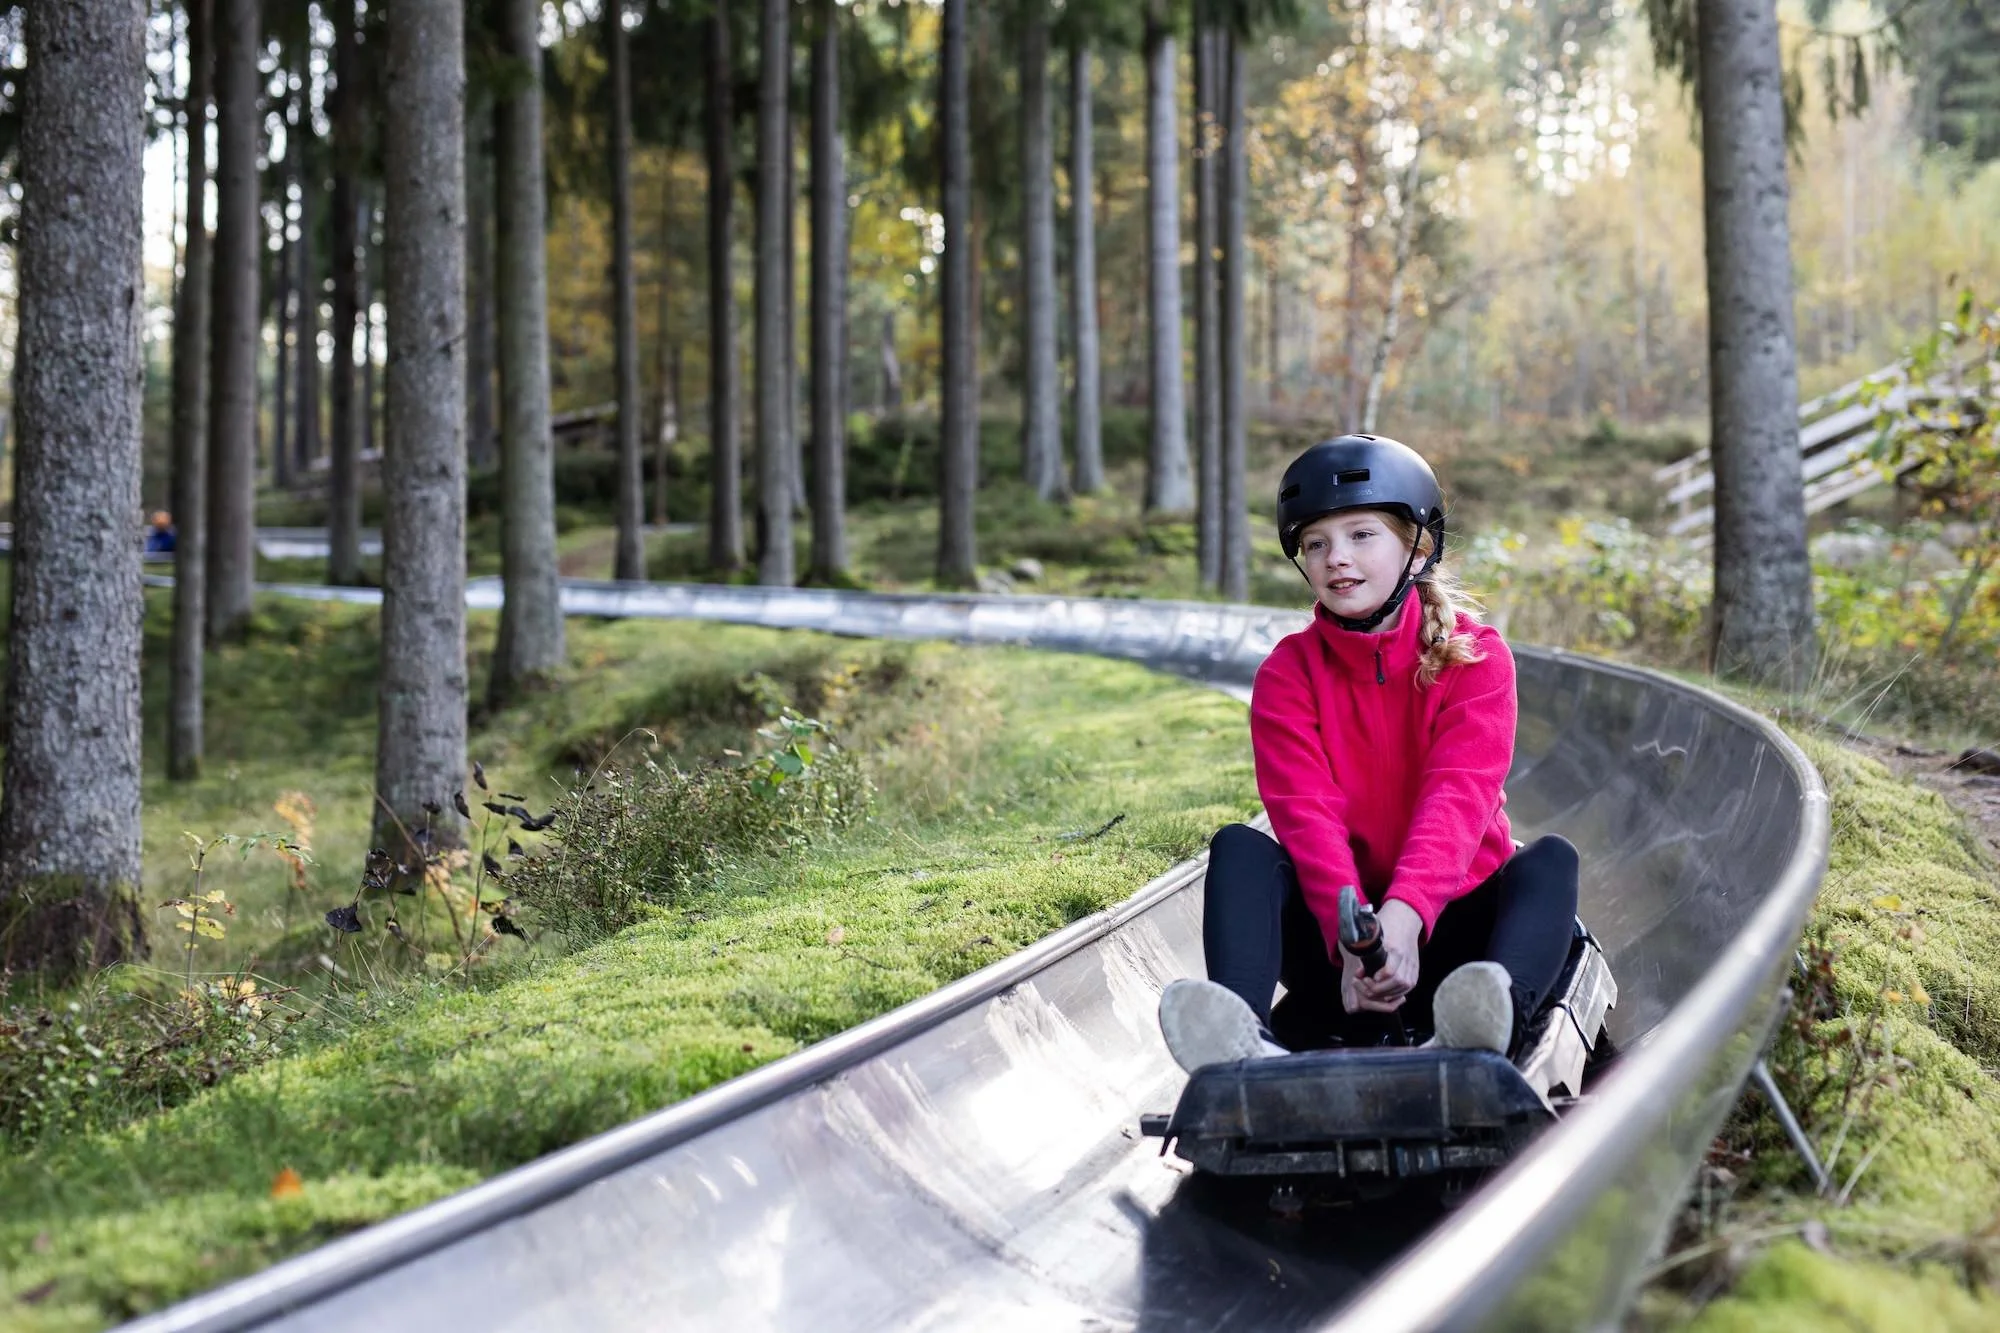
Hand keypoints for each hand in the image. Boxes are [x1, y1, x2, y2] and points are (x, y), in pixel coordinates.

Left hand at [1343, 898, 1421, 1013]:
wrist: (1405, 918)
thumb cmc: (1385, 925)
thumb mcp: (1372, 933)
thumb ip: (1364, 949)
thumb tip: (1357, 972)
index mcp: (1395, 948)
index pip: (1389, 971)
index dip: (1376, 979)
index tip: (1364, 977)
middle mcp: (1406, 958)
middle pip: (1397, 982)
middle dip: (1379, 989)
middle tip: (1364, 985)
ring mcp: (1412, 964)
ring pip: (1403, 987)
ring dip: (1386, 993)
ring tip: (1371, 989)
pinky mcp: (1415, 969)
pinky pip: (1408, 987)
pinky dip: (1396, 993)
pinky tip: (1384, 992)